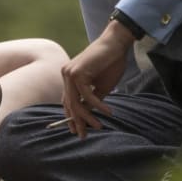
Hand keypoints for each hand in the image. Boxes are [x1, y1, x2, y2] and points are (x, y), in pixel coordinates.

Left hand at [61, 22, 132, 138]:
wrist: (115, 44)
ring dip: (87, 117)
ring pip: (76, 102)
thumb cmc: (110, 64)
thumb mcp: (100, 87)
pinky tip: (107, 112)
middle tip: (84, 136)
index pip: (67, 102)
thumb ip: (92, 100)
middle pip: (69, 104)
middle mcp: (66, 75)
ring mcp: (69, 73)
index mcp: (69, 78)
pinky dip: (97, 105)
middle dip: (77, 121)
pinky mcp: (77, 72)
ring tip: (99, 126)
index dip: (71, 118)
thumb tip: (88, 117)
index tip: (77, 131)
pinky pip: (86, 95)